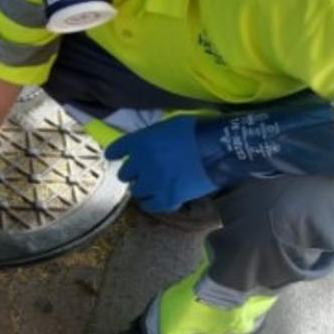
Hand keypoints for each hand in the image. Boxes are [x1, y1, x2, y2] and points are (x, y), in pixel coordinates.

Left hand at [103, 115, 217, 213]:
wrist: (219, 148)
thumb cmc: (195, 132)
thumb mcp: (166, 127)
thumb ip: (149, 138)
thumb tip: (144, 146)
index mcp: (139, 142)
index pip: (116, 150)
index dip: (115, 154)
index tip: (113, 157)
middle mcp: (141, 163)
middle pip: (125, 174)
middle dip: (133, 173)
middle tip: (144, 173)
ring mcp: (154, 182)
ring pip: (136, 191)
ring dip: (143, 188)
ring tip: (154, 186)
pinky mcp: (168, 198)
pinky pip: (151, 206)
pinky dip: (153, 203)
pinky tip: (159, 199)